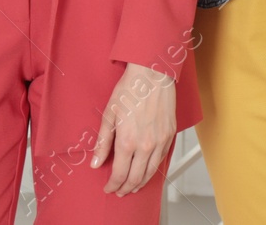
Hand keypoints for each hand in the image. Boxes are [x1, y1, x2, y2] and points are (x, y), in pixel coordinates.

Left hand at [91, 63, 177, 194]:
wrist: (153, 74)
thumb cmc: (130, 90)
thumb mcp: (109, 115)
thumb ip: (103, 143)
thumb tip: (95, 163)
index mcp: (127, 141)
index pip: (119, 174)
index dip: (112, 185)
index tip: (108, 188)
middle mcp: (146, 145)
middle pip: (136, 178)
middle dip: (126, 188)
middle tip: (119, 191)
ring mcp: (160, 141)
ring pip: (151, 171)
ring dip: (141, 182)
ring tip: (133, 187)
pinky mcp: (170, 135)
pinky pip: (162, 159)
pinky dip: (153, 169)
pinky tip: (147, 170)